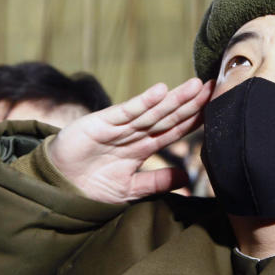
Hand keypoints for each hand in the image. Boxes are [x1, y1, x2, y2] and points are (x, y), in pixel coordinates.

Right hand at [48, 78, 213, 202]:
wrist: (58, 187)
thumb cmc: (92, 186)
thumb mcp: (131, 188)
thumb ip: (157, 182)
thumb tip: (187, 178)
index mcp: (143, 147)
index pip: (174, 129)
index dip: (194, 118)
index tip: (215, 107)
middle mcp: (134, 133)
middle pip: (167, 116)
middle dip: (190, 103)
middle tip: (213, 87)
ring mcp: (118, 127)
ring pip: (152, 111)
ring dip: (173, 99)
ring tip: (194, 86)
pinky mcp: (100, 124)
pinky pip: (125, 112)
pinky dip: (142, 102)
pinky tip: (160, 91)